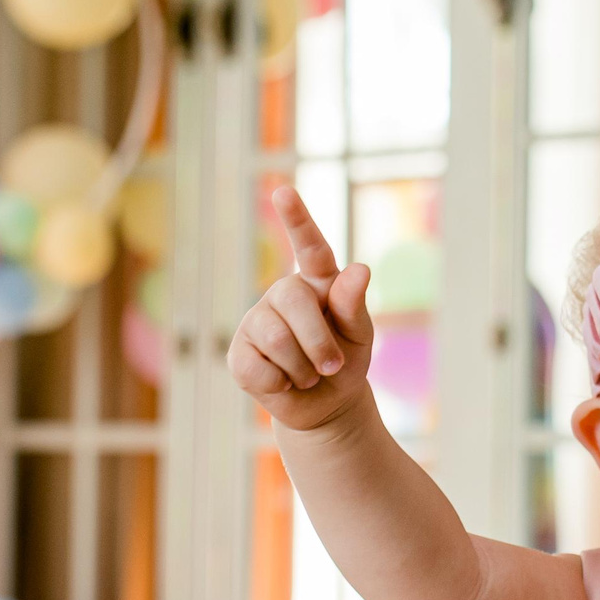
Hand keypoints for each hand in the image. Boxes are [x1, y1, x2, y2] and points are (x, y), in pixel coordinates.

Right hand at [227, 186, 375, 431]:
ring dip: (303, 367)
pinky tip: (284, 382)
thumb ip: (354, 306)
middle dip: (319, 341)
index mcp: (317, 282)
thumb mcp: (359, 336)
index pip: (309, 246)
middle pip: (293, 300)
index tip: (283, 192)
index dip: (296, 219)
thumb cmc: (345, 361)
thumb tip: (358, 269)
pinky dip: (280, 384)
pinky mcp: (239, 353)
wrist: (324, 407)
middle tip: (332, 366)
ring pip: (276, 338)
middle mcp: (282, 295)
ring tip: (308, 375)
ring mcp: (256, 321)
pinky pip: (258, 367)